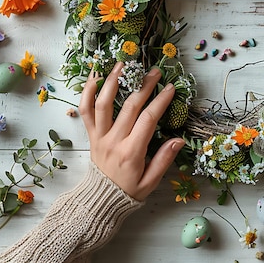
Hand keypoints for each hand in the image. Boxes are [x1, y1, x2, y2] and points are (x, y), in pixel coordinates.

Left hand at [79, 62, 183, 200]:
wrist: (100, 200)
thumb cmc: (129, 190)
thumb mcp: (151, 181)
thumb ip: (164, 159)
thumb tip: (179, 140)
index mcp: (131, 152)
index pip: (148, 120)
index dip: (161, 101)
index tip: (171, 88)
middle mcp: (114, 140)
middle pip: (129, 106)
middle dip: (144, 86)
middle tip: (155, 72)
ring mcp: (99, 136)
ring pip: (103, 103)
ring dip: (113, 81)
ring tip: (122, 64)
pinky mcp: (90, 134)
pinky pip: (85, 111)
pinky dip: (87, 92)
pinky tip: (94, 76)